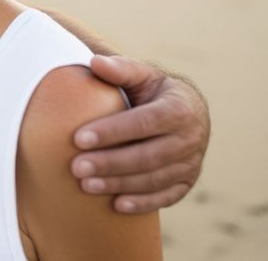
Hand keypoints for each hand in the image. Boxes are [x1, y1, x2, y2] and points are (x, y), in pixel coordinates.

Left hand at [70, 55, 209, 213]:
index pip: (143, 122)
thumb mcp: (142, 75)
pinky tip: (117, 205)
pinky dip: (143, 203)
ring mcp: (192, 163)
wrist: (185, 111)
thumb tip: (94, 62)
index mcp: (179, 108)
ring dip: (120, 184)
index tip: (78, 138)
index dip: (112, 132)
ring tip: (85, 185)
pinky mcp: (187, 182)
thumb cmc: (153, 91)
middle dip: (110, 163)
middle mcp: (190, 138)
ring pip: (155, 179)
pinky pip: (167, 197)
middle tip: (76, 167)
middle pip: (148, 155)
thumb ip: (120, 69)